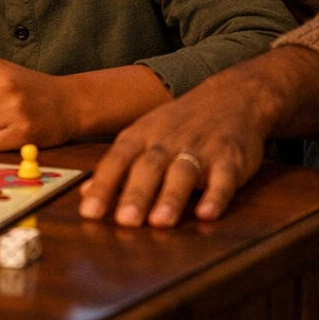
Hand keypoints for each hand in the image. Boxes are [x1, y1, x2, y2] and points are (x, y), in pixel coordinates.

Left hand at [78, 67, 270, 227]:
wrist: (232, 97)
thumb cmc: (179, 123)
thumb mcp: (144, 134)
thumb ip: (118, 165)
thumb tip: (86, 193)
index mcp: (142, 135)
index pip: (117, 160)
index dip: (103, 186)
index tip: (89, 212)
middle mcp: (167, 140)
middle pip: (149, 167)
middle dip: (136, 194)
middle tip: (124, 222)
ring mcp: (200, 148)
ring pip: (183, 172)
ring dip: (171, 197)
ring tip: (160, 222)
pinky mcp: (230, 159)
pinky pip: (223, 178)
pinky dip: (215, 196)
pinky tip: (207, 214)